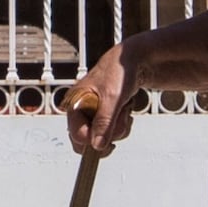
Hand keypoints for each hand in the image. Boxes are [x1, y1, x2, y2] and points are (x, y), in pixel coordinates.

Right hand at [61, 42, 143, 156]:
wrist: (133, 62)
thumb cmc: (118, 72)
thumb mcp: (112, 98)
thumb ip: (104, 122)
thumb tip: (97, 145)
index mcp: (74, 104)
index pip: (77, 136)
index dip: (94, 139)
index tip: (110, 138)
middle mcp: (80, 111)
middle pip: (88, 141)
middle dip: (108, 134)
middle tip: (119, 119)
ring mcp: (92, 114)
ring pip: (102, 138)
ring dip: (118, 128)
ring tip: (122, 110)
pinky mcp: (103, 116)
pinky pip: (111, 132)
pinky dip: (121, 125)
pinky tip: (124, 112)